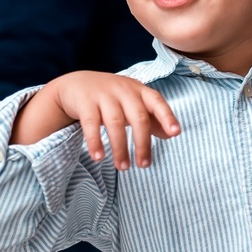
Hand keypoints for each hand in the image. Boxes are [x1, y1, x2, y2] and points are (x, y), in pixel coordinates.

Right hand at [40, 71, 180, 170]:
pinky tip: (98, 157)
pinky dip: (95, 142)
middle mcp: (124, 90)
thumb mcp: (133, 102)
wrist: (77, 84)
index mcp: (139, 91)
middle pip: (138, 117)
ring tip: (122, 167)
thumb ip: (151, 117)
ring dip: (120, 148)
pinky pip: (91, 124)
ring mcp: (104, 95)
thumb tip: (171, 134)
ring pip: (115, 123)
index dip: (167, 117)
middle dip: (142, 143)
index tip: (175, 133)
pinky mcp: (85, 102)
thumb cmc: (111, 97)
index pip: (157, 102)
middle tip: (143, 165)